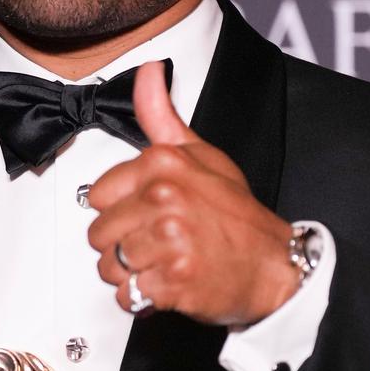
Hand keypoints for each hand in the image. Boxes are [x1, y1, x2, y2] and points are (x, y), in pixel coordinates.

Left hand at [87, 59, 298, 326]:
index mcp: (163, 165)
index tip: (146, 214)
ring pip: (109, 267)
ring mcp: (168, 240)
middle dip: (122, 246)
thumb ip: (163, 118)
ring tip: (163, 263)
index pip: (96, 196)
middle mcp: (164, 199)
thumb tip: (148, 72)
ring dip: (131, 273)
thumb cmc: (236, 215)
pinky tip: (168, 283)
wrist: (273, 266)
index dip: (119, 210)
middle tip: (157, 244)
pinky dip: (144, 298)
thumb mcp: (203, 155)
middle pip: (98, 235)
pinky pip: (128, 296)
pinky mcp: (172, 280)